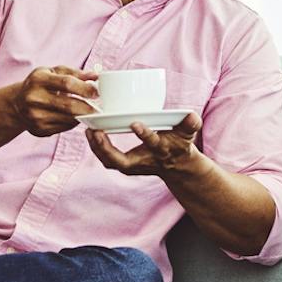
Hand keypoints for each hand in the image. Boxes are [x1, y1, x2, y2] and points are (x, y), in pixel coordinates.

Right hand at [11, 65, 98, 137]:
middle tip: (99, 107)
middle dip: (88, 107)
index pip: (67, 83)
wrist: (17, 104)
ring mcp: (35, 116)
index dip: (85, 88)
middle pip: (69, 105)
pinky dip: (73, 123)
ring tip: (89, 111)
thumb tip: (96, 75)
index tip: (97, 91)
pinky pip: (64, 128)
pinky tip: (75, 117)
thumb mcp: (52, 72)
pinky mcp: (39, 130)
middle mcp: (34, 98)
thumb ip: (74, 73)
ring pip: (68, 119)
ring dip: (82, 116)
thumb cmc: (39, 84)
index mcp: (38, 79)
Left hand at [86, 111, 204, 177]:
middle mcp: (145, 161)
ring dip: (98, 149)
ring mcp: (134, 167)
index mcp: (161, 151)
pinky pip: (107, 160)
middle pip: (123, 161)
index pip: (153, 144)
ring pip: (111, 162)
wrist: (177, 166)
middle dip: (108, 149)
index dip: (145, 135)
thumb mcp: (188, 134)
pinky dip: (97, 149)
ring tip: (89, 131)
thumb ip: (191, 123)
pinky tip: (90, 134)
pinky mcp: (125, 166)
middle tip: (96, 132)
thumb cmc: (180, 145)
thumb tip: (192, 115)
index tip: (135, 123)